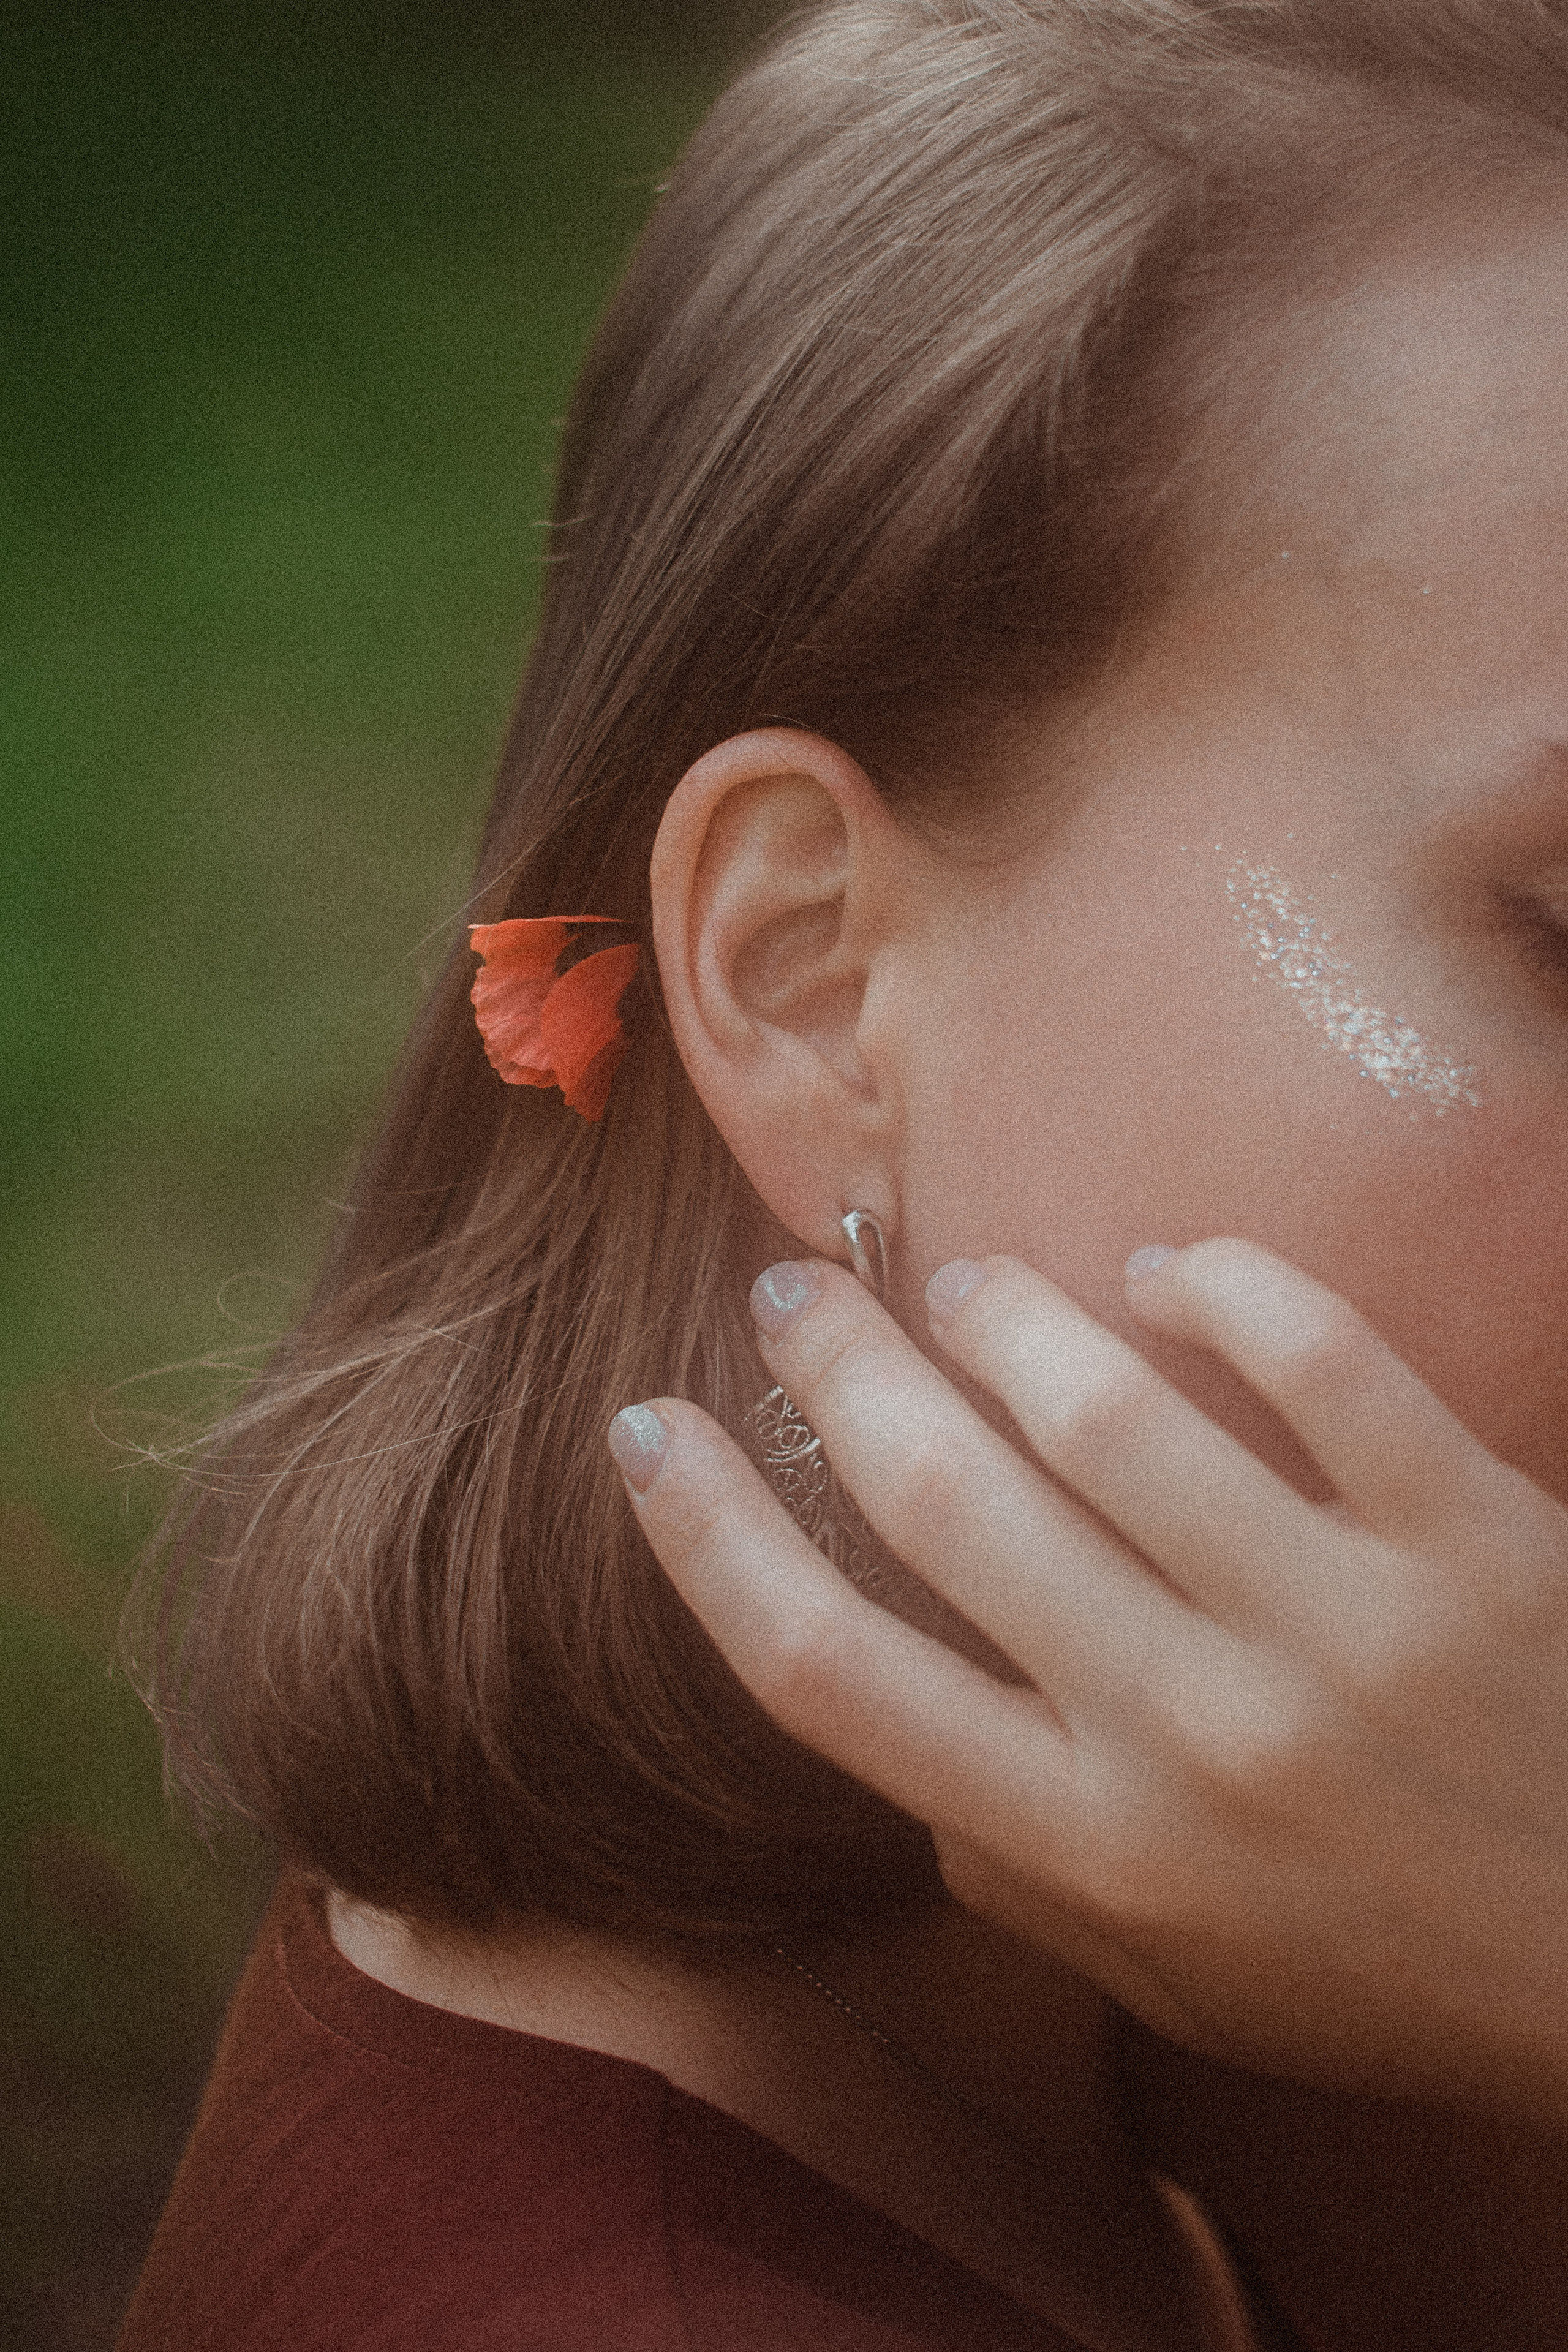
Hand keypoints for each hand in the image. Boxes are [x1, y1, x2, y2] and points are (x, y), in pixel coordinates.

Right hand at [608, 1240, 1567, 2128]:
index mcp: (1089, 1845)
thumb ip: (1013, 1869)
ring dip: (1001, 1314)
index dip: (707, 1537)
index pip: (826, 1675)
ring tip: (962, 1283)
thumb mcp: (1168, 1978)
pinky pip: (1318, 1357)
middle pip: (939, 1504)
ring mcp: (1336, 1624)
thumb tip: (893, 1733)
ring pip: (1108, 1408)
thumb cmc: (1381, 1973)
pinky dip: (1217, 1285)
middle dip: (835, 1372)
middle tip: (793, 1297)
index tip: (646, 1435)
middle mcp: (1188, 1731)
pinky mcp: (1473, 1537)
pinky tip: (1165, 1272)